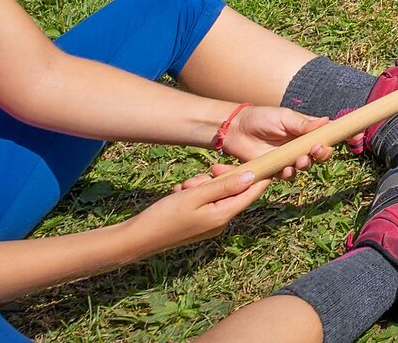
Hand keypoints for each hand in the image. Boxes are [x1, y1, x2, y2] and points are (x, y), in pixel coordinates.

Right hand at [129, 166, 267, 255]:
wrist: (137, 239)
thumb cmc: (165, 216)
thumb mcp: (195, 196)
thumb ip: (224, 185)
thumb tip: (252, 176)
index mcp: (223, 215)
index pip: (252, 193)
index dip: (259, 174)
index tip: (260, 158)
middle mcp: (220, 222)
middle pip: (233, 191)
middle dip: (218, 178)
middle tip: (201, 175)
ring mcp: (209, 224)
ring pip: (216, 193)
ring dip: (202, 185)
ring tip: (183, 188)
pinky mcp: (198, 223)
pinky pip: (204, 201)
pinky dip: (193, 194)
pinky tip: (179, 193)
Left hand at [217, 107, 331, 179]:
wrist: (235, 130)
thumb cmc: (261, 118)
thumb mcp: (283, 117)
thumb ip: (303, 123)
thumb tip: (327, 121)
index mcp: (306, 130)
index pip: (328, 134)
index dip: (342, 136)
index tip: (354, 137)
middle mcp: (300, 144)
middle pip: (320, 153)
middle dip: (322, 154)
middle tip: (315, 150)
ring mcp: (288, 158)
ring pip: (305, 166)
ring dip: (306, 165)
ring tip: (299, 161)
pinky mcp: (275, 169)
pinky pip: (287, 175)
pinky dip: (289, 174)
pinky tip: (285, 169)